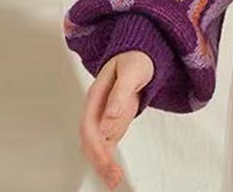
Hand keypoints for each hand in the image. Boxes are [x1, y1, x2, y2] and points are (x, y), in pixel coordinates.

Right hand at [77, 50, 153, 189]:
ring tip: (113, 181)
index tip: (106, 158)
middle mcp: (97, 108)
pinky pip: (107, 143)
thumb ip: (120, 93)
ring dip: (103, 164)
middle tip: (112, 178)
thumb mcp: (131, 71)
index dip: (96, 145)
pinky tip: (113, 172)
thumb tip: (109, 116)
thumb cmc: (135, 58)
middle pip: (91, 140)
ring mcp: (104, 116)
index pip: (89, 126)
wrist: (143, 53)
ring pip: (97, 145)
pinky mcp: (114, 121)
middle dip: (99, 161)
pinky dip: (109, 159)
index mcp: (96, 95)